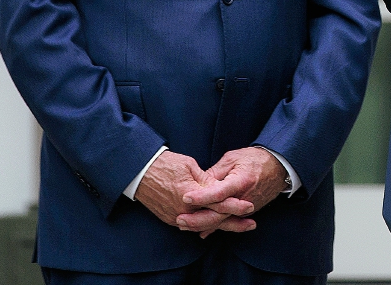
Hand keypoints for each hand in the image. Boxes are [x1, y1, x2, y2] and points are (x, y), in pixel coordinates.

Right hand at [135, 150, 254, 233]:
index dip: (234, 204)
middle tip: (251, 223)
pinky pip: (192, 226)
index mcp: (189, 194)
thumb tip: (221, 188)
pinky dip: (206, 226)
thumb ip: (207, 180)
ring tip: (240, 226)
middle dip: (233, 222)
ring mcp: (175, 216)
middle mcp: (182, 210)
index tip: (249, 206)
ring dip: (222, 227)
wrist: (139, 172)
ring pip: (203, 225)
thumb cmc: (165, 164)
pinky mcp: (170, 219)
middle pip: (213, 219)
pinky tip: (218, 227)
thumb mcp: (190, 166)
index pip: (217, 202)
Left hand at [177, 147, 285, 236]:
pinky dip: (214, 226)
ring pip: (223, 221)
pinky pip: (229, 221)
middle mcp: (245, 198)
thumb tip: (198, 184)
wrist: (278, 167)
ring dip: (203, 225)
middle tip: (179, 219)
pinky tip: (200, 230)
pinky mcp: (248, 213)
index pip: (219, 192)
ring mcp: (247, 208)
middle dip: (198, 219)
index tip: (186, 197)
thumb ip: (215, 173)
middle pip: (219, 214)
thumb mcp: (233, 159)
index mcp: (241, 181)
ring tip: (184, 225)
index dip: (201, 196)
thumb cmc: (254, 159)